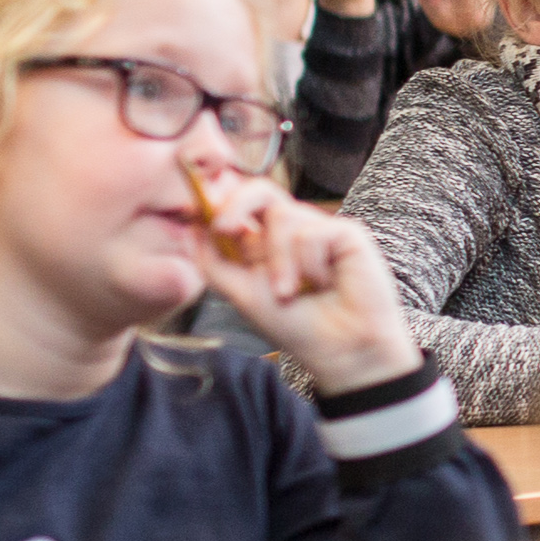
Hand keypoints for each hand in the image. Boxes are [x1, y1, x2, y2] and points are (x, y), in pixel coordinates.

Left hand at [185, 169, 419, 392]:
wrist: (338, 349)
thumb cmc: (297, 327)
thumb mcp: (242, 294)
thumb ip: (215, 262)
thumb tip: (192, 227)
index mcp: (266, 243)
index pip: (240, 207)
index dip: (220, 204)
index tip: (205, 220)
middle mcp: (292, 231)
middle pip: (260, 191)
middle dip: (235, 204)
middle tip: (223, 228)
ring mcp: (320, 229)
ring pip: (282, 217)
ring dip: (280, 263)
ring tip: (292, 293)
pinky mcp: (346, 234)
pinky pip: (312, 233)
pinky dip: (311, 265)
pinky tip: (326, 285)